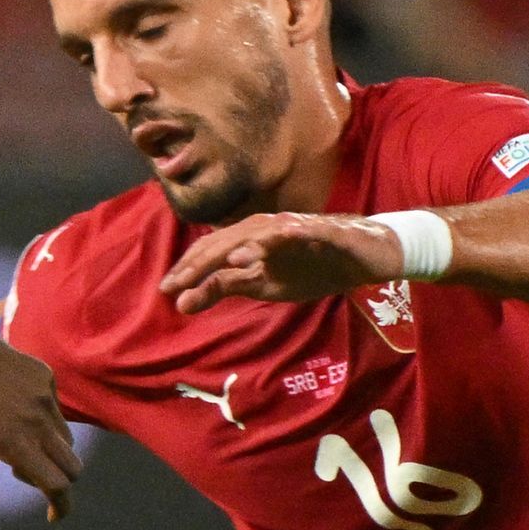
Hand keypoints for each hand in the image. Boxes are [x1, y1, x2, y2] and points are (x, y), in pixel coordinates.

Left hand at [0, 316, 76, 514]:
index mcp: (17, 442)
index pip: (59, 485)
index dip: (61, 506)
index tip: (52, 516)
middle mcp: (38, 418)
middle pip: (72, 466)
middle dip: (57, 481)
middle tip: (22, 476)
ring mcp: (44, 393)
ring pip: (65, 437)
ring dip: (50, 450)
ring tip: (12, 444)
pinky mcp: (43, 374)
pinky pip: (55, 407)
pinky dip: (43, 419)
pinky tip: (10, 411)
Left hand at [163, 211, 404, 316]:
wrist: (362, 257)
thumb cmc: (310, 267)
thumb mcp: (263, 285)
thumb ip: (225, 287)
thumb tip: (182, 302)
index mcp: (250, 240)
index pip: (212, 251)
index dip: (188, 268)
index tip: (166, 289)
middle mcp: (268, 228)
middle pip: (230, 241)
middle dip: (204, 261)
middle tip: (179, 282)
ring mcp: (297, 228)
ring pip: (263, 234)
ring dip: (243, 245)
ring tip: (223, 261)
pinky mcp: (326, 232)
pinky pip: (307, 232)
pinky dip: (292, 234)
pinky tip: (283, 239)